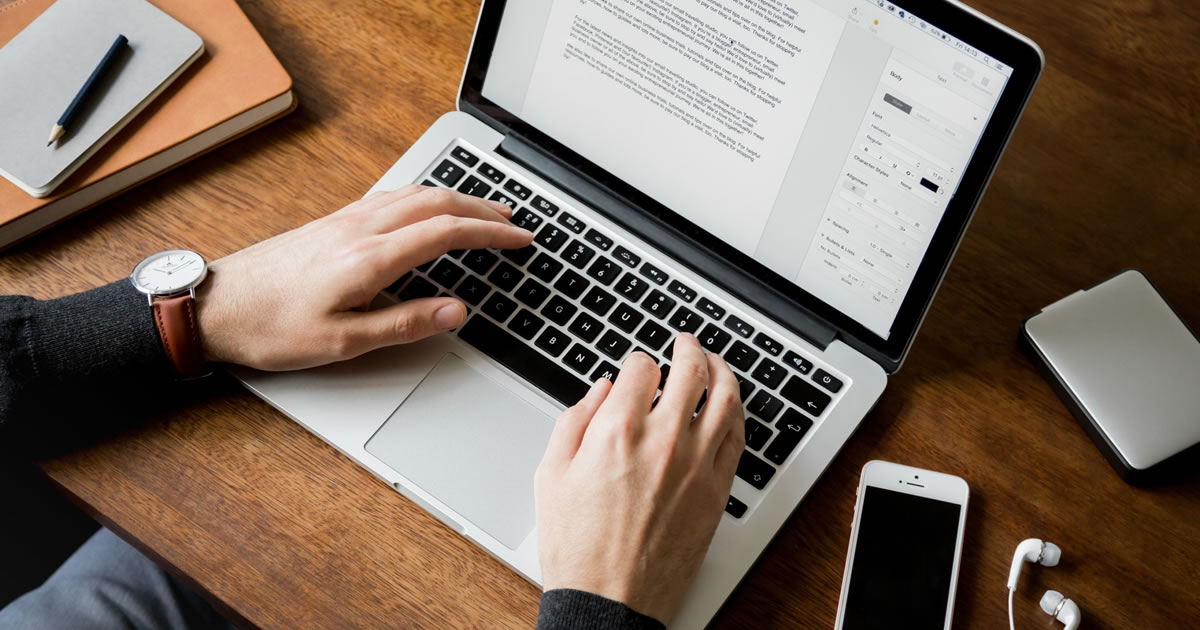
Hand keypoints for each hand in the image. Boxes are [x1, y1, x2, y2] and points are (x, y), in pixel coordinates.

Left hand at [196, 186, 531, 369]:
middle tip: (515, 221)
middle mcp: (359, 229)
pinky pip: (391, 197)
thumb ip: (404, 324)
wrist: (214, 305)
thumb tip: (455, 310)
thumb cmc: (270, 327)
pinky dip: (425, 197)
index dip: (491, 233)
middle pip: (436, 202)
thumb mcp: (342, 342)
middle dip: (483, 208)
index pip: (446, 232)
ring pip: (414, 194)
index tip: (521, 238)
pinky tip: (427, 208)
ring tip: (483, 211)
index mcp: (369, 258)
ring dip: (456, 198)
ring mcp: (344, 221)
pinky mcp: (331, 223)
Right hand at [534, 334, 745, 623]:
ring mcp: (695, 466)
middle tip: (685, 342)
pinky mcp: (715, 492)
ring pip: (725, 398)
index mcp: (616, 433)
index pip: (642, 368)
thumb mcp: (551, 474)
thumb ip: (575, 420)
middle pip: (691, 371)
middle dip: (688, 348)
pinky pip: (737, 439)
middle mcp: (662, 442)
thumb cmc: (576, 546)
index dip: (639, 361)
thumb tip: (601, 391)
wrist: (608, 601)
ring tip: (716, 362)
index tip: (638, 367)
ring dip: (722, 371)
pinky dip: (736, 414)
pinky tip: (730, 407)